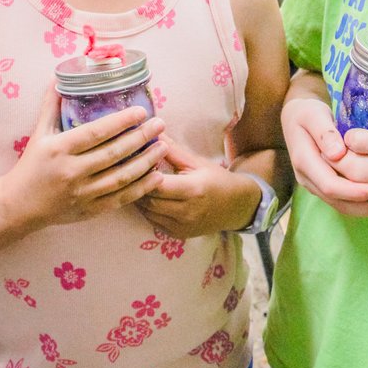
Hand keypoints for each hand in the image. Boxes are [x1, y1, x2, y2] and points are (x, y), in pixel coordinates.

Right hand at [0, 85, 166, 233]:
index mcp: (60, 149)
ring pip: (121, 177)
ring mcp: (82, 193)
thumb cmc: (31, 165)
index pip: (96, 132)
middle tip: (160, 124)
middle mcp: (72, 171)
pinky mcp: (89, 210)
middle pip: (114, 153)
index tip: (141, 111)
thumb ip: (51, 105)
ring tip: (163, 147)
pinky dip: (141, 188)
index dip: (121, 121)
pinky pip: (120, 199)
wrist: (18, 206)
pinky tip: (156, 176)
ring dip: (146, 162)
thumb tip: (58, 76)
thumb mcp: (39, 133)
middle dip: (141, 137)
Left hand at [135, 136, 260, 237]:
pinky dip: (147, 209)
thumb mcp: (196, 161)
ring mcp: (181, 226)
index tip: (137, 161)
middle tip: (132, 172)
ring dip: (140, 198)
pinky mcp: (177, 234)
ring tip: (137, 183)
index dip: (144, 173)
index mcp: (192, 190)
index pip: (157, 184)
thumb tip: (152, 133)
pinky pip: (153, 221)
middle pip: (149, 200)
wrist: (235, 206)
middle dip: (138, 185)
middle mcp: (186, 212)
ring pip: (148, 212)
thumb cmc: (215, 179)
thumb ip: (172, 150)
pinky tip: (148, 197)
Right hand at [281, 98, 367, 217]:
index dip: (353, 191)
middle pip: (338, 201)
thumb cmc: (307, 114)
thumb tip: (337, 154)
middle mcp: (309, 179)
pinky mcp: (325, 185)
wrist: (296, 119)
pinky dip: (365, 205)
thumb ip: (325, 133)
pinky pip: (345, 201)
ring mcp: (316, 185)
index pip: (330, 185)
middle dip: (367, 206)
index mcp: (305, 162)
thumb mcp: (314, 115)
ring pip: (342, 206)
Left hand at [332, 128, 367, 212]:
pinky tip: (366, 168)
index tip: (328, 125)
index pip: (335, 158)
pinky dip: (362, 181)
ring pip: (354, 182)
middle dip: (334, 156)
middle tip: (333, 135)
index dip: (329, 143)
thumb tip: (344, 139)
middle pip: (343, 171)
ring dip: (347, 168)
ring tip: (349, 149)